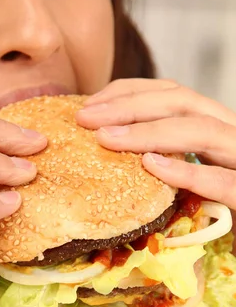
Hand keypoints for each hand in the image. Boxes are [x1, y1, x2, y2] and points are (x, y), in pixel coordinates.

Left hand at [76, 78, 235, 209]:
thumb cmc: (217, 214)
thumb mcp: (186, 179)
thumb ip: (162, 157)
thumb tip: (106, 145)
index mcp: (214, 127)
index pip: (172, 93)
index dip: (129, 91)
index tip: (90, 104)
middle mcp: (232, 135)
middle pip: (183, 102)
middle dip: (129, 106)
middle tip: (85, 118)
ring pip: (203, 132)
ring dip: (149, 132)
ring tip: (106, 138)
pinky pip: (221, 181)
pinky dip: (186, 171)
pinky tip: (151, 166)